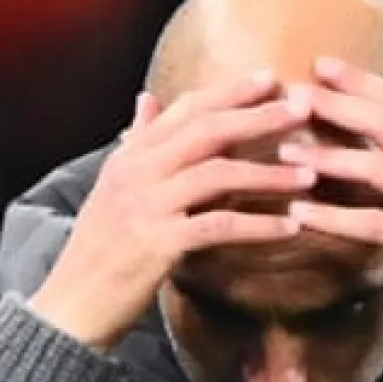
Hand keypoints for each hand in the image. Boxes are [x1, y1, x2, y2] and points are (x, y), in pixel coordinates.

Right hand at [30, 71, 316, 347]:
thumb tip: (147, 100)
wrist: (71, 304)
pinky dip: (258, 225)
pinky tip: (290, 227)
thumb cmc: (100, 250)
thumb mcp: (113, 187)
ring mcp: (146, 207)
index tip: (271, 78)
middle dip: (257, 116)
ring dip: (268, 173)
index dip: (229, 91)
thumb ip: (137, 143)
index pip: (184, 109)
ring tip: (311, 173)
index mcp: (130, 156)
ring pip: (217, 175)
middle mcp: (136, 173)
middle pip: (206, 131)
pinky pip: (219, 227)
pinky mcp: (158, 245)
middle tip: (303, 106)